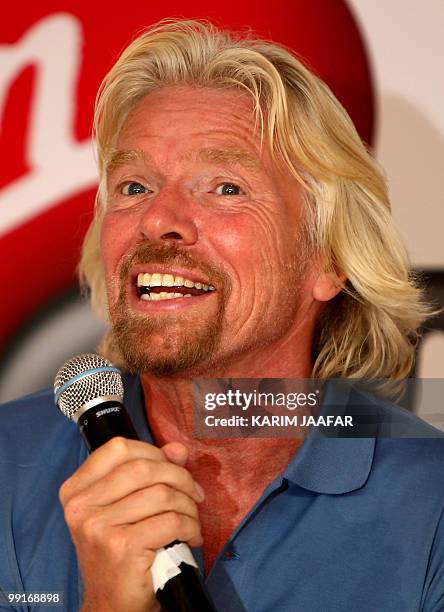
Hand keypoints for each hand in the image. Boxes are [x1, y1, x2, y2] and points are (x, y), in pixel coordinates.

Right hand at [59, 437, 203, 611]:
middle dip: (179, 477)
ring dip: (188, 505)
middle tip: (194, 494)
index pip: (119, 448)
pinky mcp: (122, 547)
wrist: (111, 604)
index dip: (153, 453)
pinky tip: (190, 536)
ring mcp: (99, 527)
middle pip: (144, 468)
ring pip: (161, 494)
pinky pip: (171, 521)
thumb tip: (177, 449)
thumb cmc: (119, 552)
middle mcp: (81, 506)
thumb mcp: (126, 507)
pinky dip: (190, 526)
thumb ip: (150, 472)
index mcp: (76, 490)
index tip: (172, 468)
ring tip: (191, 519)